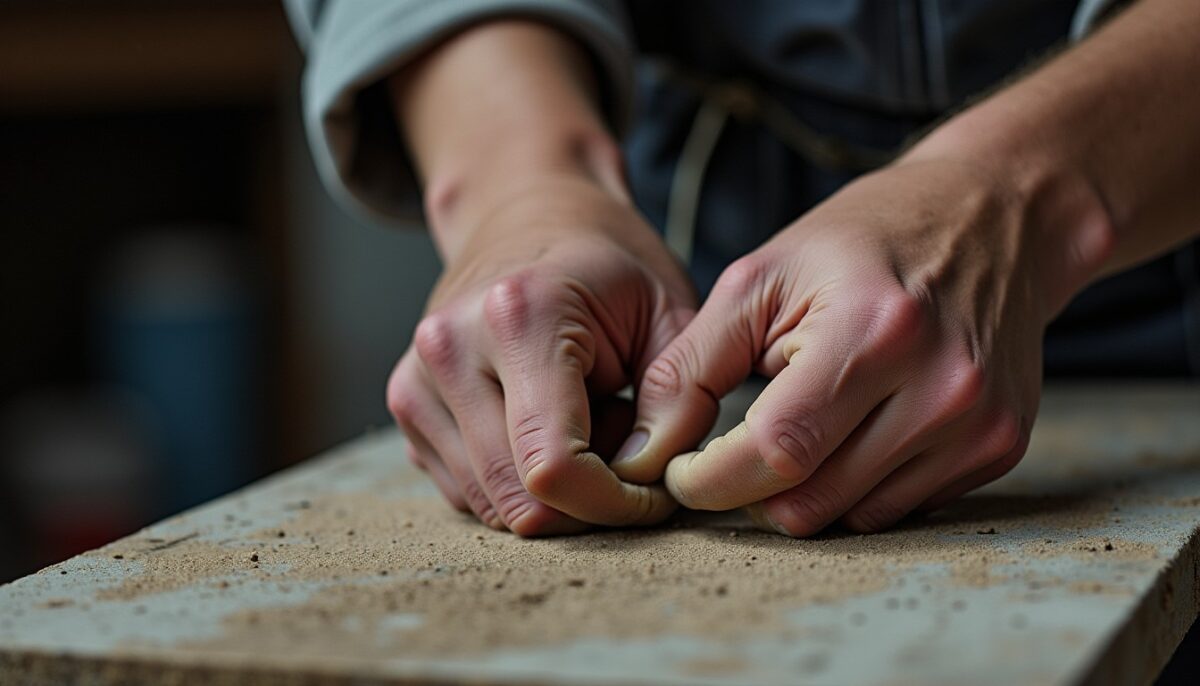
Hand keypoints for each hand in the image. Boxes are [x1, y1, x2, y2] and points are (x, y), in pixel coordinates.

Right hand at [387, 177, 694, 534]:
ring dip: (551, 494)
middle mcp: (449, 348)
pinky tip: (546, 427)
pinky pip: (467, 491)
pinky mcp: (406, 403)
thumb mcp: (672, 314)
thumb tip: (649, 485)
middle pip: (515, 498)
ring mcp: (416, 378)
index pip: (553, 467)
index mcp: (518, 318)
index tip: (655, 492)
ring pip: (488, 505)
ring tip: (587, 426)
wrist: (529, 214)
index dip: (613, 505)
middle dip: (585, 506)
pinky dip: (517, 482)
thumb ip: (678, 403)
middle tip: (629, 457)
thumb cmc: (611, 267)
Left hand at [611, 155, 1111, 534]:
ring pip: (851, 517)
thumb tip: (644, 453)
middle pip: (811, 499)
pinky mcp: (1000, 447)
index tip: (682, 473)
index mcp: (875, 331)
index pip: (778, 450)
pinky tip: (855, 428)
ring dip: (804, 489)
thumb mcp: (760, 278)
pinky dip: (857, 485)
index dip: (713, 479)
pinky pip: (899, 507)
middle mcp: (941, 387)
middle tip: (732, 449)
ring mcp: (979, 424)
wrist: (995, 218)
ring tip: (802, 421)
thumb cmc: (862, 241)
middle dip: (749, 490)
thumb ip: (692, 367)